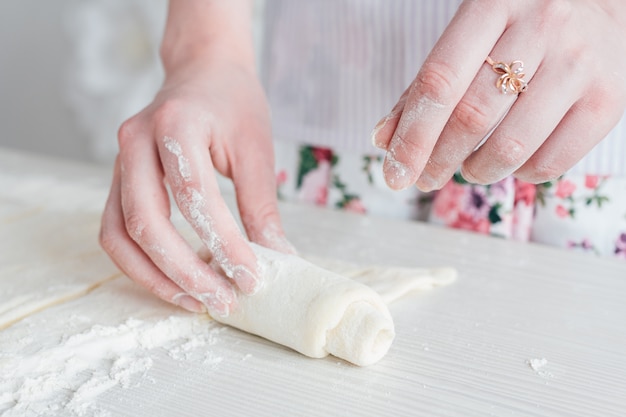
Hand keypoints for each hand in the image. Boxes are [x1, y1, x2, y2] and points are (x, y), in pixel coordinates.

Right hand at [100, 59, 291, 315]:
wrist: (202, 70)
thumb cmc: (233, 103)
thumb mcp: (256, 148)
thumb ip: (261, 206)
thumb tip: (277, 260)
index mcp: (175, 123)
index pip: (195, 197)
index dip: (223, 244)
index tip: (251, 277)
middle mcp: (136, 141)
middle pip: (147, 222)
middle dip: (185, 272)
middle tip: (222, 301)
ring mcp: (118, 161)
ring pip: (120, 235)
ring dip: (155, 277)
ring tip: (196, 302)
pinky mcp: (117, 180)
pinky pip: (115, 231)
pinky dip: (140, 263)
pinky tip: (174, 281)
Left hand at [372, 0, 625, 189]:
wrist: (601, 5)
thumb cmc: (520, 25)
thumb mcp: (470, 35)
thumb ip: (427, 85)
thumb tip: (383, 140)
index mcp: (493, 2)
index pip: (439, 82)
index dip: (411, 137)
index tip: (394, 174)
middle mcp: (542, 25)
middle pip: (471, 116)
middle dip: (437, 161)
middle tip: (423, 179)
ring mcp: (580, 62)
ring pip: (511, 146)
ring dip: (475, 171)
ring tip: (467, 169)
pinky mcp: (608, 98)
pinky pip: (552, 162)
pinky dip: (518, 175)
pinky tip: (509, 163)